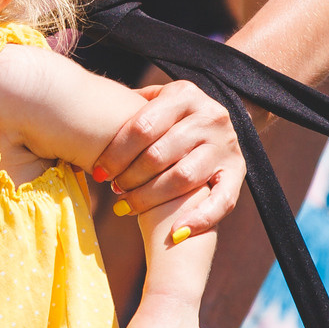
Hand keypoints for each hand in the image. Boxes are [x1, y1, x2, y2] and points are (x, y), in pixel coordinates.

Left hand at [94, 80, 242, 240]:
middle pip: (159, 154)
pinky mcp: (238, 172)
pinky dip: (199, 219)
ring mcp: (226, 145)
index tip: (98, 170)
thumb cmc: (173, 117)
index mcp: (185, 94)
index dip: (115, 152)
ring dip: (149, 196)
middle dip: (129, 176)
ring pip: (182, 178)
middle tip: (113, 187)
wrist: (223, 123)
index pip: (142, 126)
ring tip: (128, 204)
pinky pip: (222, 200)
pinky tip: (176, 232)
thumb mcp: (158, 100)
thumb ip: (132, 105)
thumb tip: (90, 113)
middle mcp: (210, 116)